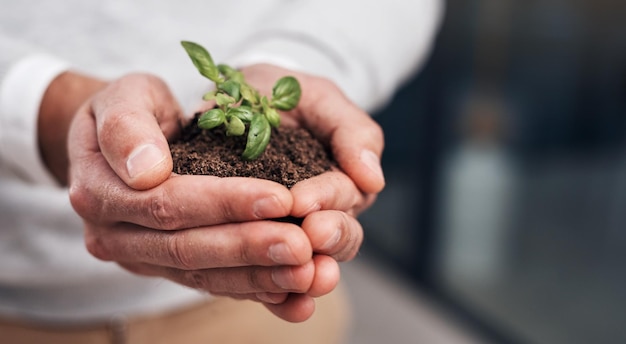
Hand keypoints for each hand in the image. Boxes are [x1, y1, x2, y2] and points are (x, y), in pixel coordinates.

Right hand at [64, 73, 334, 321]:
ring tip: (307, 274)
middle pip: (188, 248)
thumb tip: (146, 172)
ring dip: (259, 278)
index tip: (279, 197)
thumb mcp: (123, 97)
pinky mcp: (168, 269)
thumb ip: (126, 126)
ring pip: (204, 275)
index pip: (167, 203)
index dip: (224, 203)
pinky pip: (213, 285)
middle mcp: (116, 236)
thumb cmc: (130, 111)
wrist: (122, 142)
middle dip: (249, 248)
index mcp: (100, 193)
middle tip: (302, 247)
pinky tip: (294, 298)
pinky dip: (255, 292)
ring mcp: (142, 259)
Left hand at [241, 64, 384, 315]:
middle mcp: (322, 212)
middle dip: (328, 238)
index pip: (344, 196)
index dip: (327, 199)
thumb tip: (374, 180)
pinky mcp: (261, 248)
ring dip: (309, 274)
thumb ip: (351, 131)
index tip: (303, 201)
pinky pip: (273, 277)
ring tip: (300, 280)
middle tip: (309, 236)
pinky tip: (281, 305)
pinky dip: (280, 295)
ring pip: (311, 263)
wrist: (233, 103)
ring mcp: (292, 233)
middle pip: (337, 237)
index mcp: (340, 179)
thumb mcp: (319, 98)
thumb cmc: (281, 95)